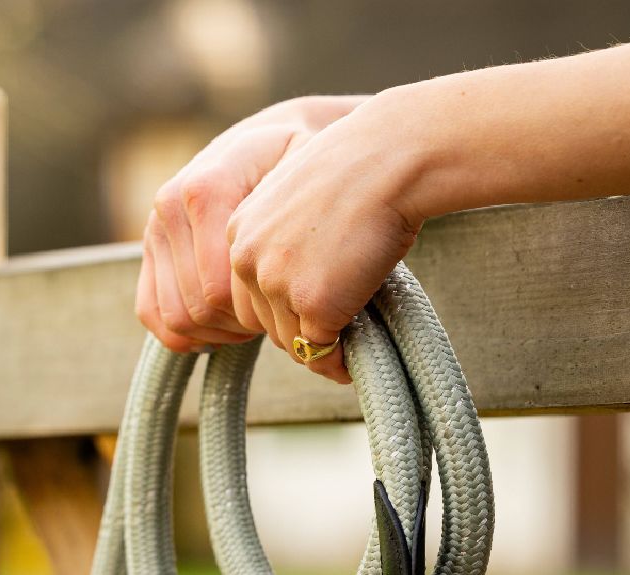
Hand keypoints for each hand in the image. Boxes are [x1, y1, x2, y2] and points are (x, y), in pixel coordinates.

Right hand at [136, 97, 363, 352]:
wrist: (270, 140)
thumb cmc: (301, 163)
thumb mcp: (311, 173)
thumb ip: (294, 219)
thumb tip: (283, 279)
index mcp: (206, 188)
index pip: (220, 289)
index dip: (257, 315)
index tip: (288, 308)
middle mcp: (170, 205)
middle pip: (201, 308)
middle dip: (241, 326)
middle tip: (273, 317)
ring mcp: (154, 228)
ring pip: (178, 317)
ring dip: (218, 332)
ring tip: (251, 320)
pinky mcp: (148, 249)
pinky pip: (153, 314)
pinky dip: (186, 334)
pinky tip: (222, 326)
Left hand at [226, 101, 423, 383]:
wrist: (391, 158)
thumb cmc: (360, 173)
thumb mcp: (300, 203)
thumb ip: (284, 244)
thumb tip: (296, 295)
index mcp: (238, 231)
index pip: (247, 298)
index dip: (283, 313)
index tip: (314, 314)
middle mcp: (247, 259)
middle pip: (267, 326)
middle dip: (302, 334)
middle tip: (338, 334)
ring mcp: (277, 283)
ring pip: (292, 343)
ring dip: (321, 349)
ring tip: (351, 344)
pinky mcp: (313, 303)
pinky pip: (322, 350)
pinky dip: (339, 361)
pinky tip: (355, 359)